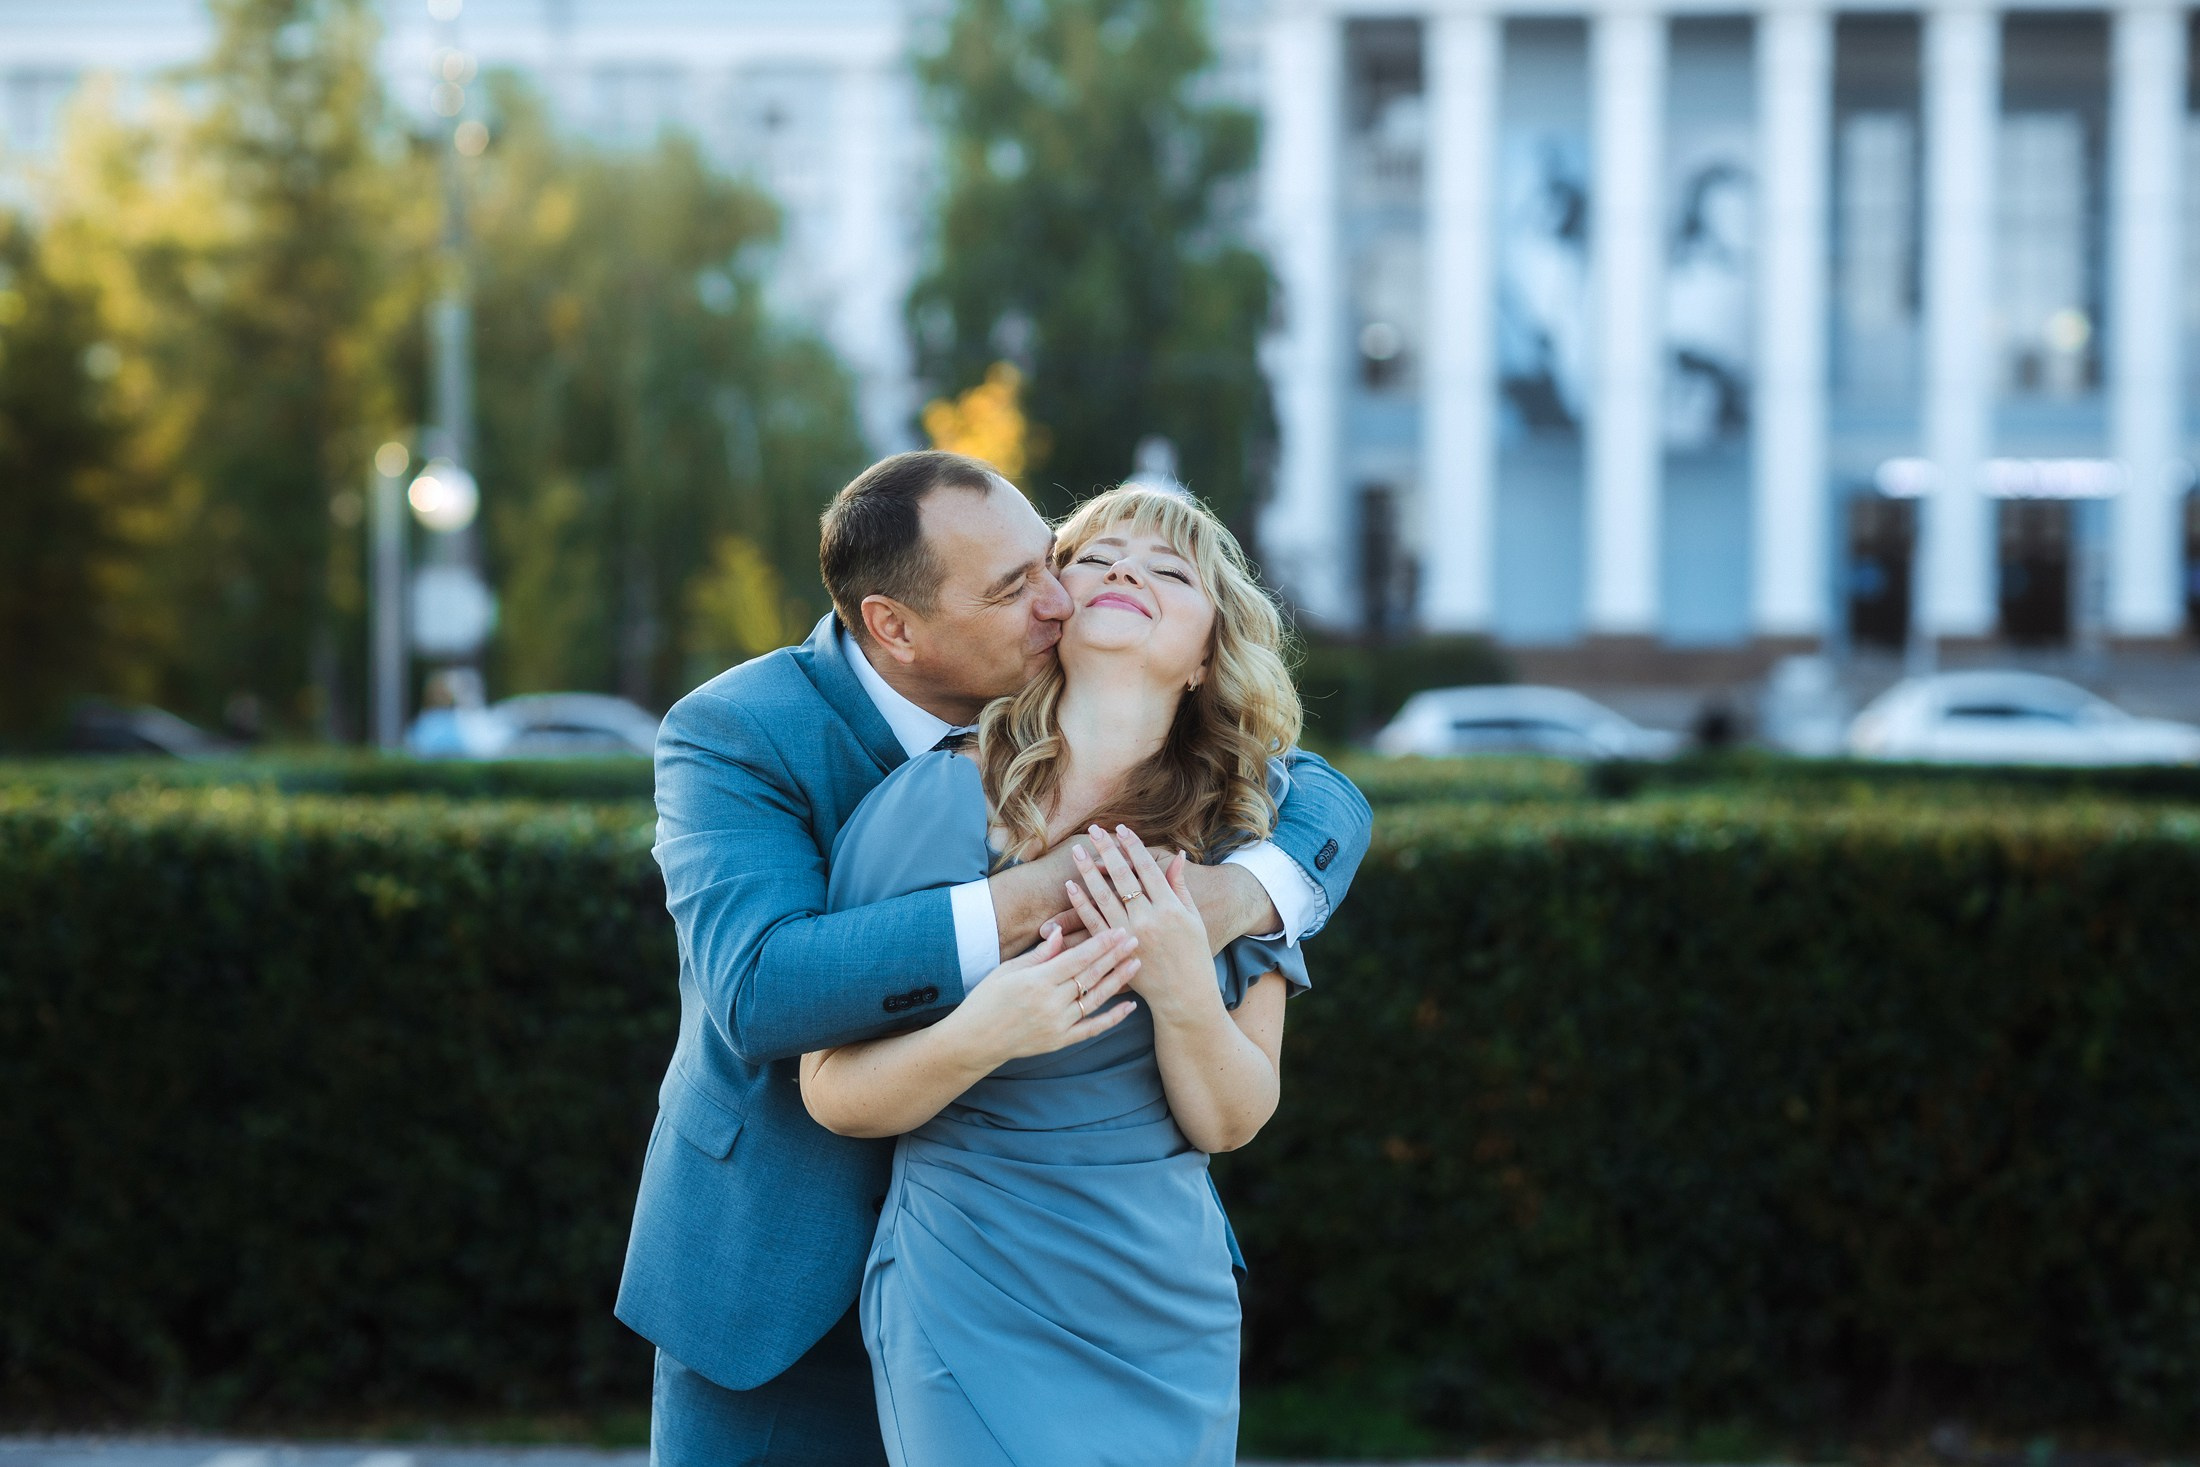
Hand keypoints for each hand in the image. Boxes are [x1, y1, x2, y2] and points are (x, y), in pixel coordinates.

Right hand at [950, 924, 1140, 1064]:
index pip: (1077, 958)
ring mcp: (1057, 1024)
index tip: (1118, 931)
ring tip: (1136, 964)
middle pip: (1091, 975)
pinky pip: (1092, 1028)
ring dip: (1118, 981)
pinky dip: (1113, 1018)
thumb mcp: (1008, 970)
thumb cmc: (987, 999)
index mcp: (1037, 981)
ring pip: (1096, 999)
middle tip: (1136, 940)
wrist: (975, 1040)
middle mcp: (1051, 1003)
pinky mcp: (1060, 1040)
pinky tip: (1130, 1006)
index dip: (1100, 944)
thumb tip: (1061, 932)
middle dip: (1115, 956)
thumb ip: (1039, 955)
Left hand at [1065, 826, 1213, 1016]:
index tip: (1121, 829)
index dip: (1133, 847)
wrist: (1186, 996)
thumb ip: (1181, 887)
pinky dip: (1081, 904)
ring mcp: (1130, 935)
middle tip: (1094, 830)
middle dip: (1107, 850)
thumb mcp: (1194, 918)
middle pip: (1123, 877)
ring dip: (1088, 872)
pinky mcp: (1116, 950)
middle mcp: (1149, 919)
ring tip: (1077, 852)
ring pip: (1104, 897)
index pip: (1148, 868)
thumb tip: (1178, 856)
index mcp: (1171, 908)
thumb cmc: (1194, 955)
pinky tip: (1071, 886)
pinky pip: (1094, 923)